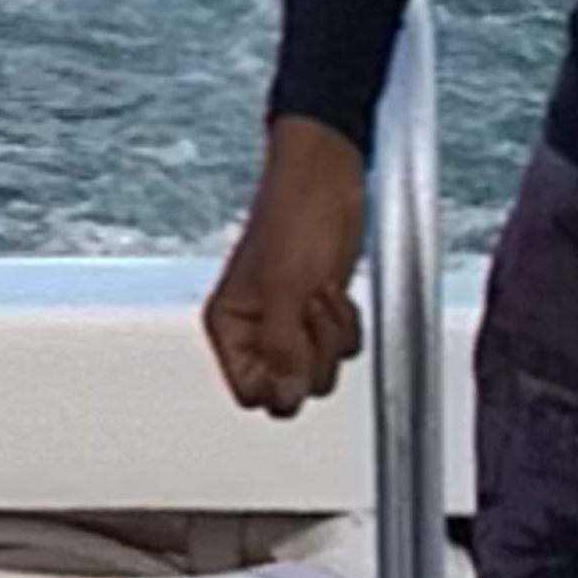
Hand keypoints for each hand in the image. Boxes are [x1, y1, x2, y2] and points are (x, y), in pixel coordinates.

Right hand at [204, 120, 366, 419]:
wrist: (330, 180)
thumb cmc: (296, 217)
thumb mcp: (286, 287)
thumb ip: (281, 347)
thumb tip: (284, 396)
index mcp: (230, 326)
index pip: (248, 391)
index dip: (276, 383)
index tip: (294, 354)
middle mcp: (257, 330)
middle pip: (287, 386)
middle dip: (308, 352)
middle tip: (306, 312)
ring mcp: (290, 323)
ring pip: (317, 371)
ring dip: (330, 337)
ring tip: (321, 295)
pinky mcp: (320, 314)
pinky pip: (341, 350)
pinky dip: (347, 326)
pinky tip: (335, 292)